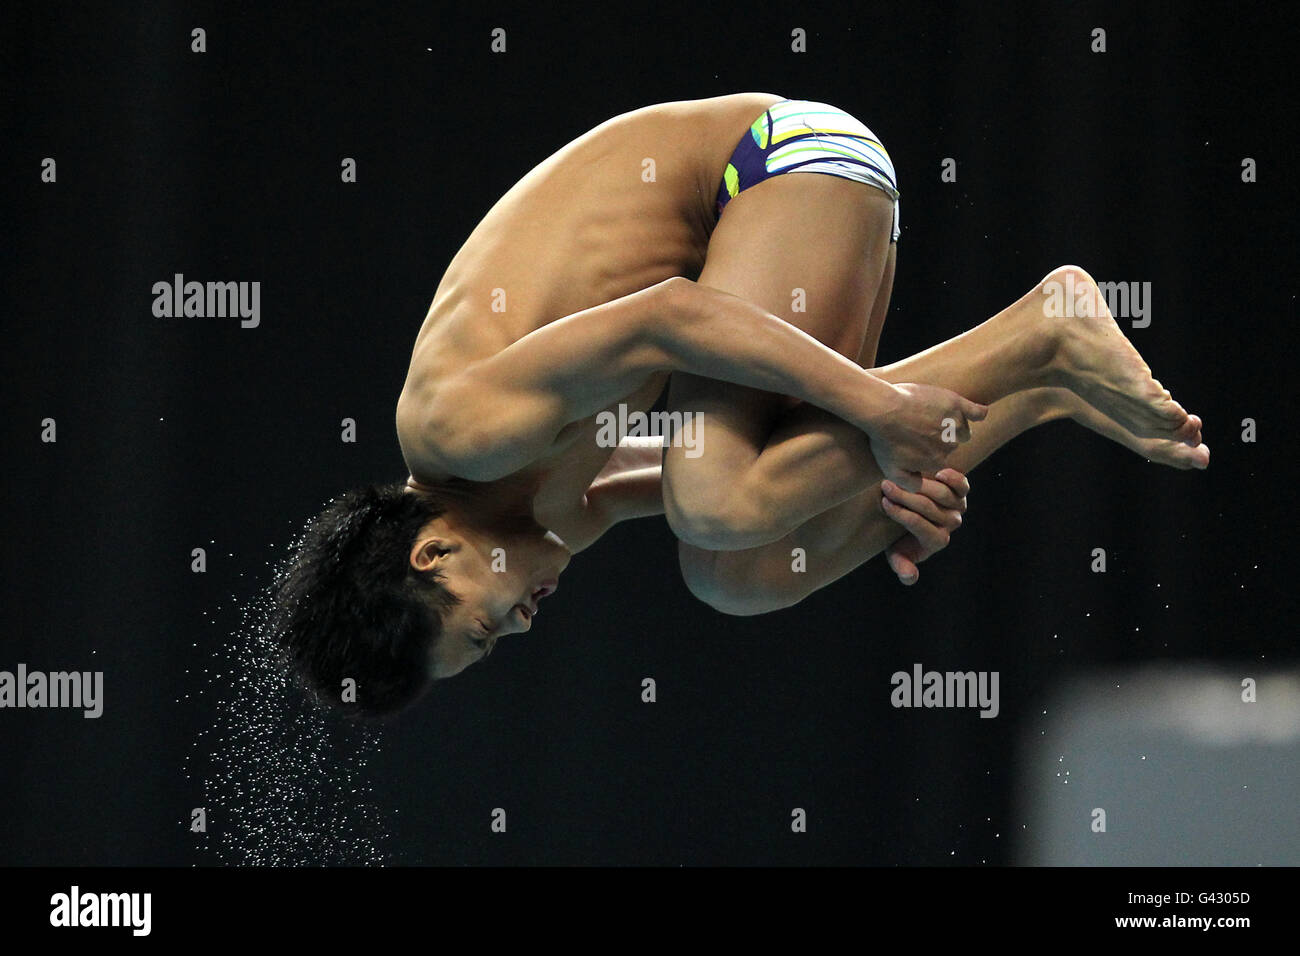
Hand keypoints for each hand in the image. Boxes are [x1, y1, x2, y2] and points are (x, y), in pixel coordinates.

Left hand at [867, 383, 986, 490]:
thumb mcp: (891, 470)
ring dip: (953, 424)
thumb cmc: (884, 439)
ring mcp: (955, 424)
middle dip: (940, 438)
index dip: (929, 452)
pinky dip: (978, 413)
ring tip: (932, 417)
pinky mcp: (956, 403)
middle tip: (919, 427)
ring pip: (963, 428)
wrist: (882, 409)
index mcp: (937, 462)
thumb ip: (910, 484)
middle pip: (953, 444)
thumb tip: (926, 487)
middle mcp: (950, 446)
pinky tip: (976, 413)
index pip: (942, 461)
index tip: (917, 444)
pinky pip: (978, 412)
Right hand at [879, 468, 969, 584]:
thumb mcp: (895, 551)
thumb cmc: (897, 534)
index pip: (920, 527)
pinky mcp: (962, 491)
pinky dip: (952, 478)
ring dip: (920, 484)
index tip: (883, 502)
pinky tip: (936, 472)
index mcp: (936, 541)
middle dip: (905, 497)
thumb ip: (900, 564)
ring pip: (944, 495)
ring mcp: (958, 507)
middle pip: (930, 509)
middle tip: (885, 486)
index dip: (901, 514)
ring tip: (899, 476)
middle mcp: (950, 524)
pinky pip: (962, 485)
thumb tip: (909, 576)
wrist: (909, 508)